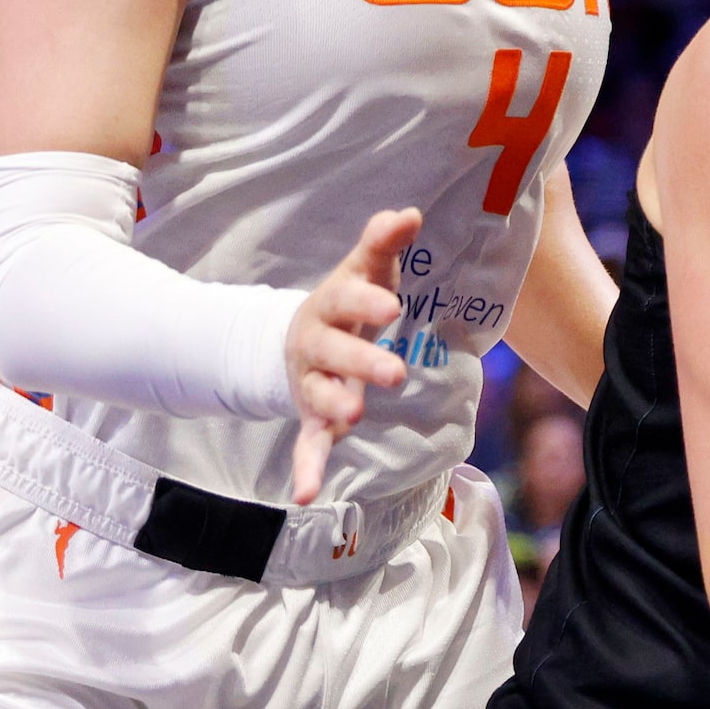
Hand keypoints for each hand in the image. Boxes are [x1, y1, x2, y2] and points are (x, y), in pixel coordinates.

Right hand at [286, 208, 419, 505]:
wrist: (301, 335)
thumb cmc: (350, 298)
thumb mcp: (365, 268)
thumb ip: (383, 243)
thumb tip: (408, 213)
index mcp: (330, 303)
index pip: (347, 296)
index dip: (367, 299)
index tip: (392, 304)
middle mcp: (315, 343)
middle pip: (335, 351)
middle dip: (362, 361)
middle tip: (396, 373)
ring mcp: (311, 381)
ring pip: (318, 395)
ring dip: (332, 408)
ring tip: (352, 418)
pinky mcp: (313, 416)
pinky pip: (308, 443)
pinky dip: (307, 468)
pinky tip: (305, 495)